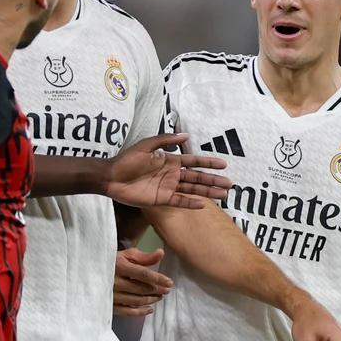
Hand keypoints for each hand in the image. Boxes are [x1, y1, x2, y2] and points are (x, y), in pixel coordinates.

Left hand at [103, 134, 229, 208]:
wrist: (111, 177)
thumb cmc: (127, 160)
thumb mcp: (146, 145)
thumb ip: (166, 140)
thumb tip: (186, 135)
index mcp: (170, 161)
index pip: (193, 162)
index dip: (208, 163)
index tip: (223, 165)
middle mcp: (172, 175)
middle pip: (197, 177)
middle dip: (212, 180)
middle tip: (229, 183)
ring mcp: (168, 188)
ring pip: (192, 190)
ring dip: (207, 192)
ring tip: (223, 195)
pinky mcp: (161, 200)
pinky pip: (179, 201)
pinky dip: (191, 203)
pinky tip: (203, 204)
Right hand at [113, 247, 171, 315]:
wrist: (89, 272)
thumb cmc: (110, 262)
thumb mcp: (125, 255)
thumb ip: (143, 256)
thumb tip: (161, 253)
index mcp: (120, 267)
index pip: (144, 274)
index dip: (158, 279)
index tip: (169, 282)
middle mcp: (115, 282)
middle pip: (141, 288)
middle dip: (157, 290)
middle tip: (166, 290)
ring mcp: (112, 295)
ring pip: (136, 300)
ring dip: (151, 299)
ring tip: (159, 296)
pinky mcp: (109, 305)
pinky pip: (127, 312)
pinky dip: (140, 312)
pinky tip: (149, 309)